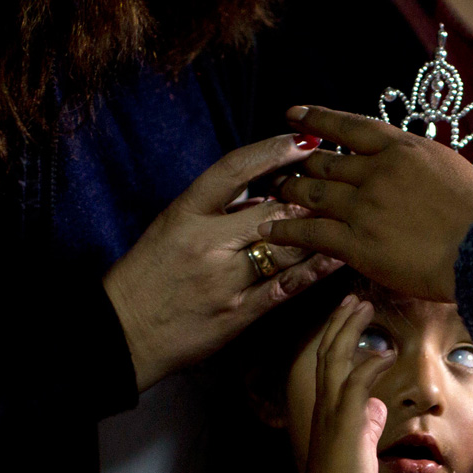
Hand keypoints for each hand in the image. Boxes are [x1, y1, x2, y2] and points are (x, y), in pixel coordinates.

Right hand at [104, 133, 342, 391]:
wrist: (125, 331)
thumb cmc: (149, 274)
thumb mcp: (172, 227)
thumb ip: (215, 208)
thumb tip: (263, 187)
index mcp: (185, 213)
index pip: (234, 169)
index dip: (272, 151)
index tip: (303, 140)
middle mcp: (206, 242)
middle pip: (270, 209)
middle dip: (308, 196)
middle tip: (338, 183)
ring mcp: (224, 279)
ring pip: (284, 247)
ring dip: (318, 231)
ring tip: (347, 215)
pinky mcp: (237, 313)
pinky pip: (285, 288)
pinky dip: (313, 271)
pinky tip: (337, 257)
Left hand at [259, 106, 472, 302]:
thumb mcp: (454, 171)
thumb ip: (424, 167)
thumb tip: (414, 169)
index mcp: (405, 149)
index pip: (351, 126)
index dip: (319, 120)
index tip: (295, 115)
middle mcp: (378, 171)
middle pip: (324, 162)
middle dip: (299, 164)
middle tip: (280, 167)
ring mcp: (364, 206)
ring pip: (312, 193)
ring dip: (287, 193)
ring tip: (272, 195)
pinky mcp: (358, 243)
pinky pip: (311, 233)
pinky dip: (286, 230)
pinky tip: (269, 231)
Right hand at [297, 297, 396, 472]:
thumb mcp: (359, 447)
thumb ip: (366, 424)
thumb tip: (377, 408)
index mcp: (327, 409)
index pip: (329, 362)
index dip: (338, 335)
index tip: (350, 314)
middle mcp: (325, 404)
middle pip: (328, 350)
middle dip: (341, 321)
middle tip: (354, 297)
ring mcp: (333, 412)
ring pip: (336, 359)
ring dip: (350, 330)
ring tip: (364, 306)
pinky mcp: (347, 423)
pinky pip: (357, 385)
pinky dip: (370, 365)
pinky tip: (385, 352)